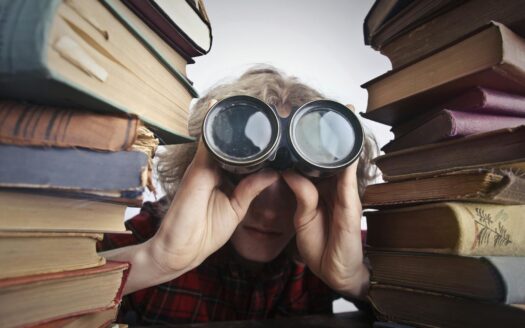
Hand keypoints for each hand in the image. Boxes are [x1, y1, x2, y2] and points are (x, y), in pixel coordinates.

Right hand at [149, 141, 278, 273]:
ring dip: (239, 135)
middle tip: (273, 133)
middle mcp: (210, 168)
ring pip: (221, 141)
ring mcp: (203, 166)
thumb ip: (251, 189)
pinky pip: (210, 145)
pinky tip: (242, 130)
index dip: (255, 150)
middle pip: (230, 145)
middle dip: (249, 138)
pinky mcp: (197, 168)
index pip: (238, 156)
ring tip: (263, 129)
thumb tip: (273, 174)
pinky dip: (223, 137)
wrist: (182, 247)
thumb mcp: (236, 208)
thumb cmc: (206, 231)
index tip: (275, 144)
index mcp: (220, 176)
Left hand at [281, 105, 368, 298]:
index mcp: (322, 188)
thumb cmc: (320, 244)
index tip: (304, 119)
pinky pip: (348, 181)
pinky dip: (348, 163)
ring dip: (343, 140)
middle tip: (328, 107)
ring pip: (344, 162)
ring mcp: (345, 195)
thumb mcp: (303, 216)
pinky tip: (346, 147)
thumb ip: (301, 192)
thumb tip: (288, 170)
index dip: (312, 141)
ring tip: (342, 115)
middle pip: (333, 155)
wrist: (335, 271)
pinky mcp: (351, 206)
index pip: (316, 160)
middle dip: (331, 133)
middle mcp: (335, 187)